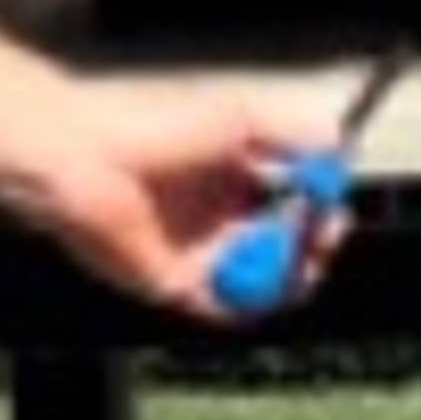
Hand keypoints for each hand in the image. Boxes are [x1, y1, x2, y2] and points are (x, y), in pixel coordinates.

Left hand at [24, 78, 354, 323]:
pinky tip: (264, 266)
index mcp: (225, 169)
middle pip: (281, 242)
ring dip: (290, 269)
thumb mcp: (236, 117)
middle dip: (314, 240)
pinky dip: (254, 294)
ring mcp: (194, 251)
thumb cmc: (147, 124)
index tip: (335, 192)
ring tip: (300, 247)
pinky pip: (227, 303)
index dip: (318, 199)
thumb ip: (291, 130)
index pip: (287, 194)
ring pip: (260, 277)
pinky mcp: (175, 285)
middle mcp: (212, 214)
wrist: (81, 158)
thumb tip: (339, 142)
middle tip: (328, 231)